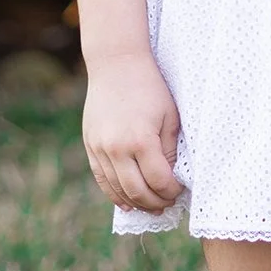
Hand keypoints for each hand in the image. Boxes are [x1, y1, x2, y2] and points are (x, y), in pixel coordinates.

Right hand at [82, 50, 183, 214]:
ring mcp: (100, 148)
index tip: (180, 192)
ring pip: (117, 189)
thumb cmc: (149, 87)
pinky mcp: (90, 145)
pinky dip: (114, 194)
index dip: (172, 192)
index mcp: (141, 140)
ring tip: (151, 207)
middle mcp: (117, 148)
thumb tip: (171, 178)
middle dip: (155, 202)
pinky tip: (126, 203)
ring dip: (136, 203)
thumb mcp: (169, 117)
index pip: (159, 181)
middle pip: (137, 191)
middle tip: (167, 204)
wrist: (116, 64)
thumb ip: (169, 150)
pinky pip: (101, 178)